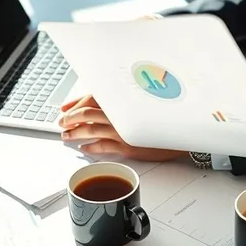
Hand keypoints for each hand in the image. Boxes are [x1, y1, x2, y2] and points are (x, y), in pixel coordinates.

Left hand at [59, 95, 183, 161]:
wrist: (183, 133)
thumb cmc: (162, 118)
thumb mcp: (141, 104)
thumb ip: (120, 102)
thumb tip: (98, 104)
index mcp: (123, 99)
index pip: (92, 97)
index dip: (75, 103)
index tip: (65, 108)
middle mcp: (121, 112)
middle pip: (86, 112)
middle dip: (70, 118)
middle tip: (62, 123)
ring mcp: (123, 129)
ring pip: (90, 129)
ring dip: (75, 132)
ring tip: (67, 136)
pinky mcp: (128, 146)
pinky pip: (103, 146)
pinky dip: (90, 147)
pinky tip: (85, 148)